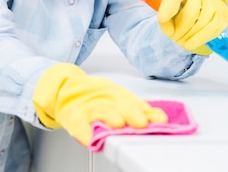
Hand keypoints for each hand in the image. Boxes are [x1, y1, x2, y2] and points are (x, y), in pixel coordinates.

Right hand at [33, 63, 166, 145]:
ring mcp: (89, 108)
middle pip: (119, 105)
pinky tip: (88, 138)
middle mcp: (105, 101)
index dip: (148, 112)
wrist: (66, 89)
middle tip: (141, 122)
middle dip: (131, 113)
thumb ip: (140, 109)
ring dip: (109, 117)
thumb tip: (161, 117)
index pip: (136, 104)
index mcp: (118, 97)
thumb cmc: (96, 98)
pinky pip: (79, 125)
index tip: (160, 119)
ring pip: (100, 111)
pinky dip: (83, 132)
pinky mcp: (74, 117)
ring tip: (117, 123)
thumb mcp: (119, 99)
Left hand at [157, 0, 227, 54]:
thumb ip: (166, 19)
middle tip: (173, 38)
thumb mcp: (170, 7)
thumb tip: (170, 32)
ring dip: (189, 37)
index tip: (161, 18)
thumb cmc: (184, 5)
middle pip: (190, 15)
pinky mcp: (225, 13)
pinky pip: (213, 30)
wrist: (204, 2)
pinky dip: (200, 39)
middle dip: (179, 31)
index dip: (169, 7)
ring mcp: (214, 0)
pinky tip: (191, 43)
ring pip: (202, 23)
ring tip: (182, 41)